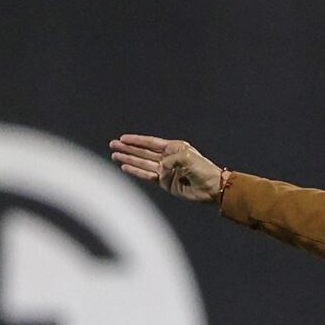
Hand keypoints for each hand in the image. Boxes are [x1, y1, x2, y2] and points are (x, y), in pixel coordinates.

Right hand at [110, 135, 226, 202]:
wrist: (212, 187)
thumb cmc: (202, 169)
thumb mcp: (185, 157)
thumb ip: (168, 160)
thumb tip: (158, 170)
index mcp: (174, 147)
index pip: (151, 142)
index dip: (136, 140)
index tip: (122, 138)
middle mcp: (168, 158)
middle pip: (143, 152)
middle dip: (128, 148)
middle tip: (113, 145)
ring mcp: (166, 171)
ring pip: (142, 163)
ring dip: (128, 159)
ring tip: (114, 155)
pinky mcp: (165, 183)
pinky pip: (147, 175)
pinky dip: (136, 171)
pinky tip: (125, 167)